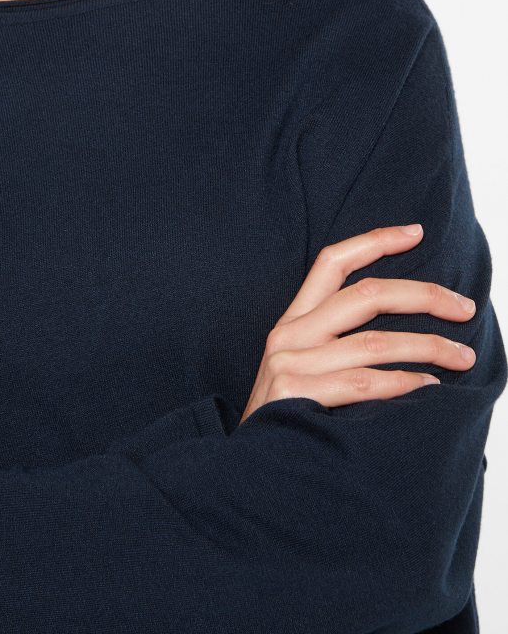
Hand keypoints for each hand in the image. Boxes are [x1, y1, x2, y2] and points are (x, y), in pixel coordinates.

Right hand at [240, 224, 476, 424]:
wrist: (244, 476)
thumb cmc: (287, 425)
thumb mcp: (303, 372)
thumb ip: (337, 347)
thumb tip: (405, 333)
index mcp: (292, 322)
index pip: (332, 263)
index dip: (375, 241)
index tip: (417, 232)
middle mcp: (289, 335)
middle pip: (364, 294)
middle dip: (422, 296)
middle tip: (464, 306)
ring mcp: (290, 364)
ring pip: (375, 342)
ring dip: (429, 347)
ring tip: (462, 357)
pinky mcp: (295, 394)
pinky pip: (365, 382)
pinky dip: (405, 382)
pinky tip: (430, 387)